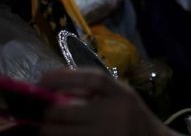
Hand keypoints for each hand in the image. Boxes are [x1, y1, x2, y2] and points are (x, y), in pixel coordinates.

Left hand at [38, 68, 173, 135]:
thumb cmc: (132, 115)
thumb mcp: (121, 96)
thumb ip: (97, 91)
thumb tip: (58, 89)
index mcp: (122, 93)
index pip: (93, 79)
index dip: (65, 76)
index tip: (43, 79)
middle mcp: (116, 112)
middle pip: (69, 111)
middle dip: (49, 113)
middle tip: (43, 113)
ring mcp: (110, 133)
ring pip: (64, 133)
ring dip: (50, 131)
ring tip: (48, 128)